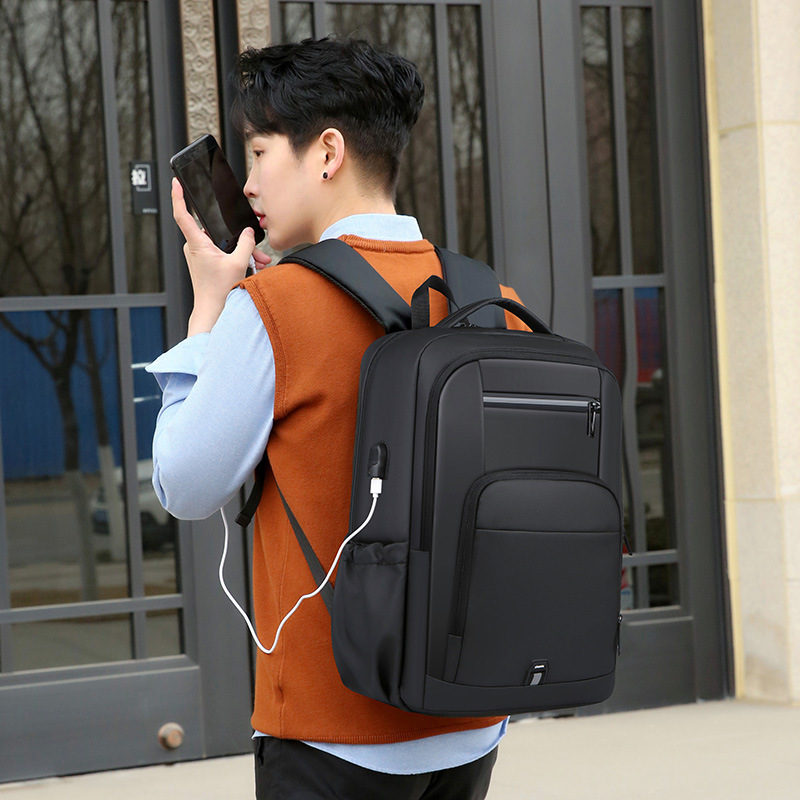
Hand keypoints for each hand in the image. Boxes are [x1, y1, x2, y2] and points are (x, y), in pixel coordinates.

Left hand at [171, 177, 270, 334]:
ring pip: (222, 244)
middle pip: (217, 232)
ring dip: (241, 251)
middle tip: (256, 251)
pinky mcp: (205, 263)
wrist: (212, 312)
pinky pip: (222, 253)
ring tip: (257, 262)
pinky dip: (236, 258)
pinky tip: (250, 265)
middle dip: (239, 240)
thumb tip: (247, 233)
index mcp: (197, 244)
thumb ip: (245, 244)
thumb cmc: (219, 292)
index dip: (178, 197)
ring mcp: (199, 255)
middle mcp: (195, 248)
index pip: (183, 215)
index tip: (175, 183)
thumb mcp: (238, 264)